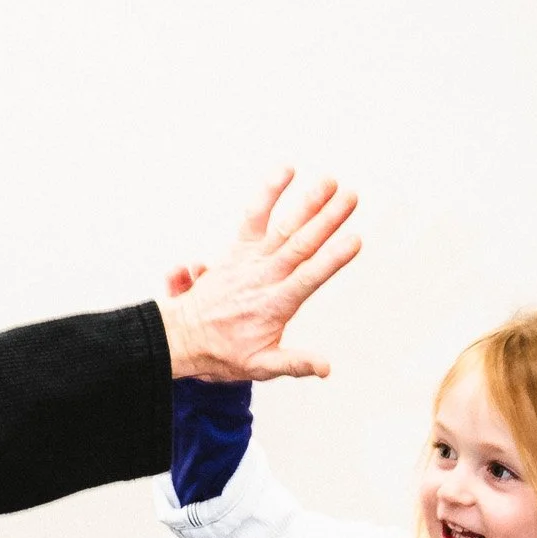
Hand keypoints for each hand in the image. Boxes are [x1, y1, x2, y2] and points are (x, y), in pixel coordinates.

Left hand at [157, 169, 360, 381]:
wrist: (182, 338)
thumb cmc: (223, 353)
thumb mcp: (260, 366)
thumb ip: (293, 364)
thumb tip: (325, 367)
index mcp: (274, 305)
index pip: (307, 279)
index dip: (331, 259)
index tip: (354, 240)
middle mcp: (263, 278)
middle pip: (299, 245)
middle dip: (327, 220)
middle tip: (352, 196)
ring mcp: (250, 260)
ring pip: (282, 227)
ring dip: (307, 203)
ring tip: (330, 181)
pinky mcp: (238, 249)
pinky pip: (253, 215)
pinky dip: (267, 193)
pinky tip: (286, 170)